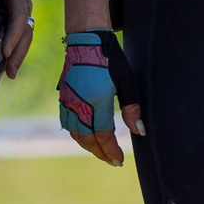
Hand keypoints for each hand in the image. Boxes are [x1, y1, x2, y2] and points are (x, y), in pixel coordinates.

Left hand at [0, 0, 35, 76]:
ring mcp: (21, 10)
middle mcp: (23, 4)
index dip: (13, 35)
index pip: (18, 16)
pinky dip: (16, 48)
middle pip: (26, 32)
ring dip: (19, 54)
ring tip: (10, 73)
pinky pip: (19, 32)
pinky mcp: (16, 13)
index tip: (5, 52)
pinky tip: (8, 62)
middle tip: (10, 72)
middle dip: (19, 53)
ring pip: (25, 35)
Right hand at [60, 29, 145, 165]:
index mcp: (97, 101)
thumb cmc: (110, 60)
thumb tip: (139, 132)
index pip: (103, 135)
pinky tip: (86, 137)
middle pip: (88, 139)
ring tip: (102, 152)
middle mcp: (79, 104)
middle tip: (113, 161)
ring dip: (89, 146)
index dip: (111, 150)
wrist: (86, 41)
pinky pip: (67, 124)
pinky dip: (77, 135)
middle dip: (101, 153)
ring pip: (75, 134)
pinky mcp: (63, 99)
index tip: (119, 160)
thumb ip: (132, 109)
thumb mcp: (127, 83)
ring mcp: (68, 102)